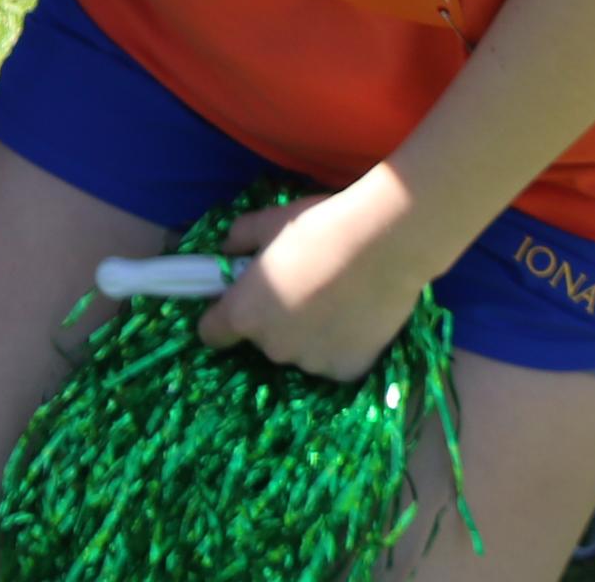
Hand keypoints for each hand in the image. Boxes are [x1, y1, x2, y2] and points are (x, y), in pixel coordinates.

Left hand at [197, 176, 444, 381]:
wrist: (382, 245)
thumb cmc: (318, 228)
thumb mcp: (267, 222)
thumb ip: (238, 238)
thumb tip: (229, 248)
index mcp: (243, 314)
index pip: (212, 333)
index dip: (220, 319)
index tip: (234, 305)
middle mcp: (273, 347)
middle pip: (262, 340)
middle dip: (273, 319)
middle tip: (300, 288)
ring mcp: (312, 363)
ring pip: (300, 351)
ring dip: (308, 334)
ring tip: (334, 300)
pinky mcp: (348, 371)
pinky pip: (334, 360)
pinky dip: (341, 345)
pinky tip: (355, 317)